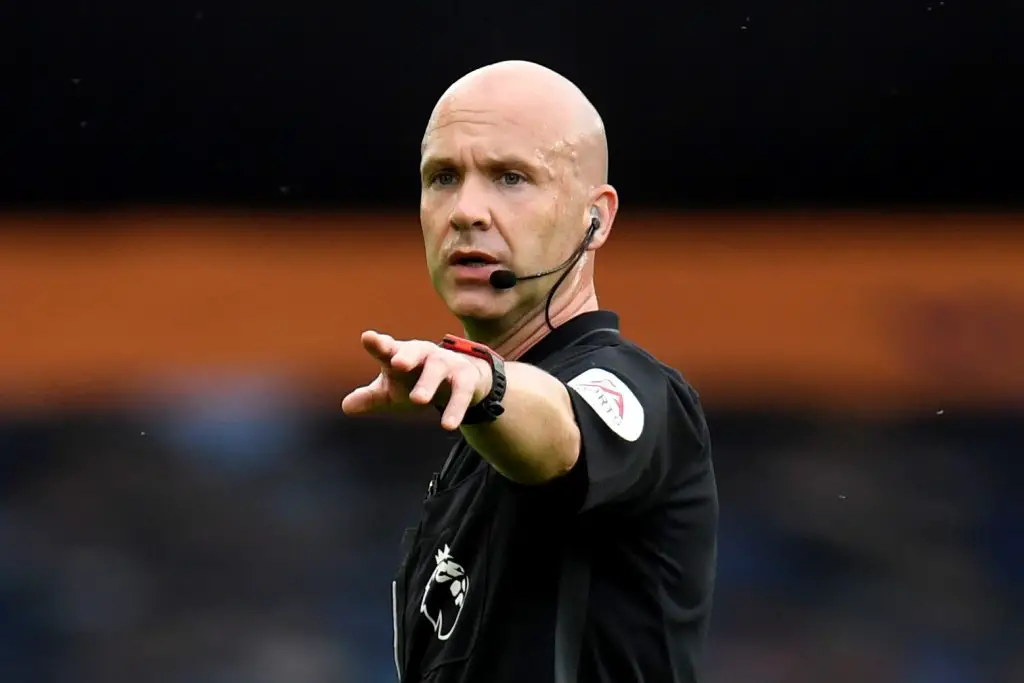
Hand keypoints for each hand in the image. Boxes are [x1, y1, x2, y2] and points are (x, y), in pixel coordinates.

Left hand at [340, 331, 492, 429]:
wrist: (464, 381)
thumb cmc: (418, 383)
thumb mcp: (393, 393)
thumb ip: (370, 398)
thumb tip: (345, 406)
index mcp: (401, 355)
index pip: (388, 348)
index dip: (378, 344)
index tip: (369, 338)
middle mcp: (424, 354)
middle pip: (415, 350)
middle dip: (407, 355)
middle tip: (397, 364)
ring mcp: (447, 363)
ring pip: (438, 368)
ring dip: (428, 383)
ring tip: (418, 400)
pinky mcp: (467, 378)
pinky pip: (462, 391)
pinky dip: (455, 407)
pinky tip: (447, 425)